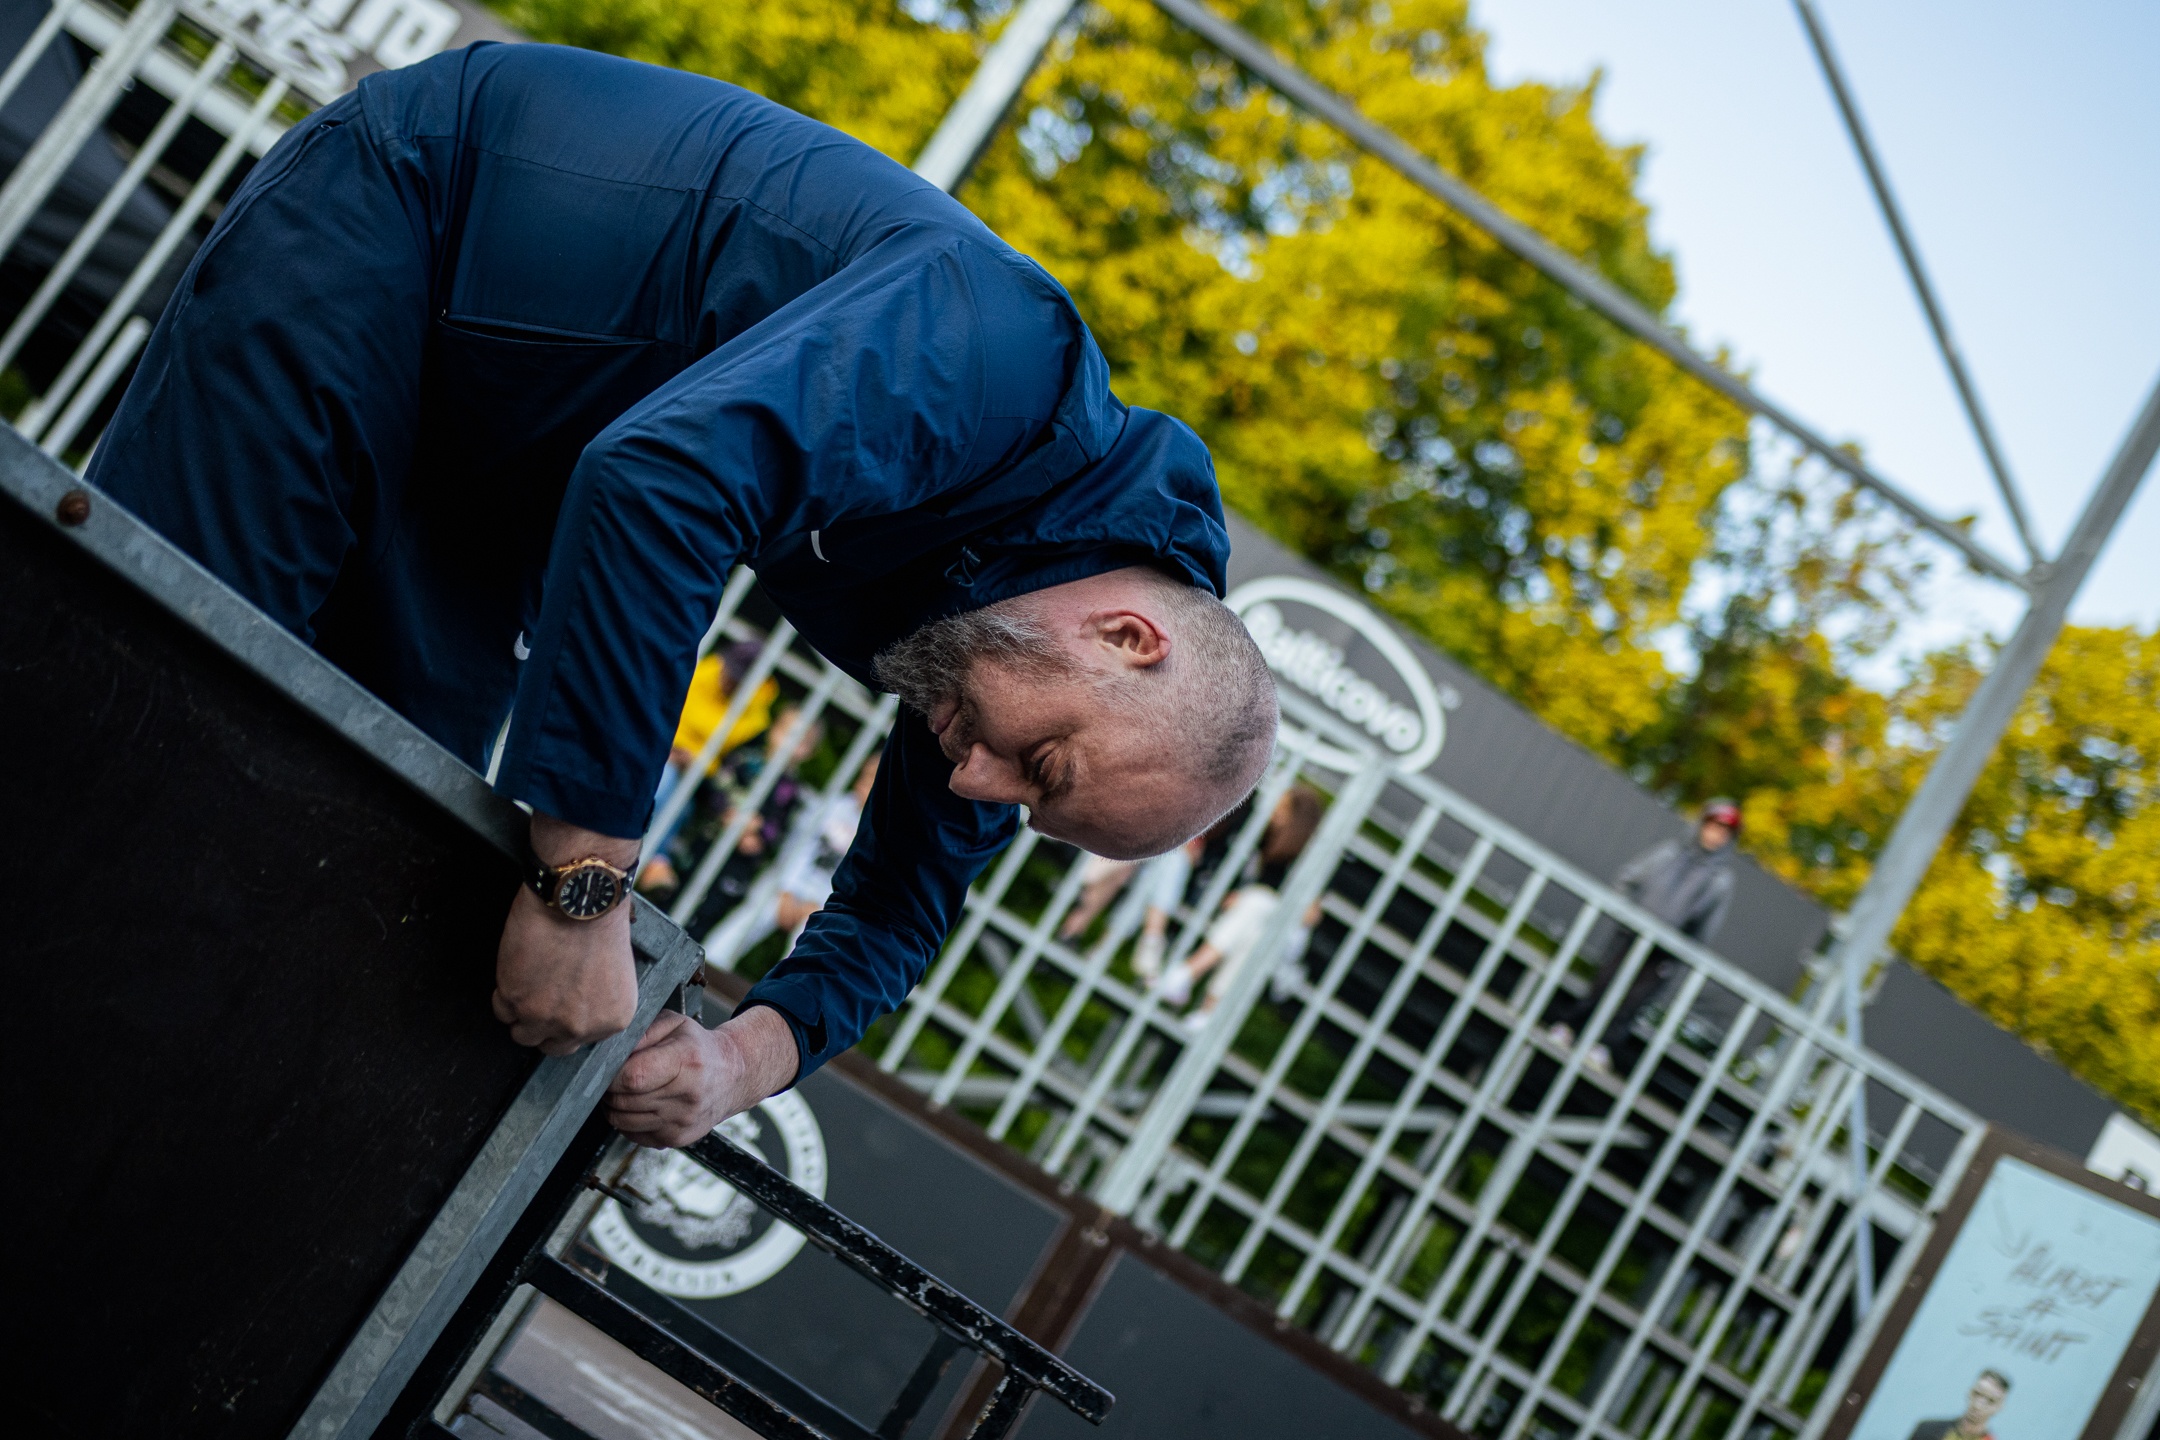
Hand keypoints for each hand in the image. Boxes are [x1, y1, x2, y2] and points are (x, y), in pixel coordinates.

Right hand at [493, 813, 639, 1054]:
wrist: (578, 896)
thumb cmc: (601, 918)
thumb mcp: (617, 970)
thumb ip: (599, 996)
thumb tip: (581, 1001)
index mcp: (614, 1019)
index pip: (584, 1039)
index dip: (569, 1019)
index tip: (562, 1003)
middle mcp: (583, 1027)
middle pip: (554, 1045)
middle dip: (546, 1024)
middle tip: (542, 996)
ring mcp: (546, 1018)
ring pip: (523, 1034)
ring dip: (521, 1012)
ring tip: (527, 983)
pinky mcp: (516, 1001)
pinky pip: (501, 1010)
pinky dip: (504, 992)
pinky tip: (516, 970)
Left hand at [607, 1005, 801, 1147]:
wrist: (733, 1077)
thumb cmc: (697, 1047)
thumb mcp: (674, 1024)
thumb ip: (640, 1032)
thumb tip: (608, 1050)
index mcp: (687, 1061)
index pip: (632, 1077)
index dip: (611, 1072)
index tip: (609, 1065)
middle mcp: (687, 1096)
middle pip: (623, 1100)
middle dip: (609, 1088)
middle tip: (614, 1075)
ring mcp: (682, 1122)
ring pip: (622, 1120)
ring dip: (614, 1105)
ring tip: (625, 1089)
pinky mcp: (675, 1139)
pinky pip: (632, 1134)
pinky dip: (627, 1120)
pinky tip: (639, 1104)